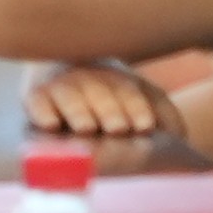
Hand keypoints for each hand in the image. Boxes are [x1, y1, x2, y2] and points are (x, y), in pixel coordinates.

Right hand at [23, 60, 175, 146]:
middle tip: (117, 128)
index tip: (144, 125)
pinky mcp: (35, 96)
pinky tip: (51, 124)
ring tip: (87, 128)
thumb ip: (166, 116)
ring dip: (79, 111)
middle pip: (99, 92)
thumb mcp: (148, 102)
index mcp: (121, 79)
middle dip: (109, 110)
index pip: (129, 91)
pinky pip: (36, 102)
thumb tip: (177, 135)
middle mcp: (90, 77)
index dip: (136, 107)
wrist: (72, 77)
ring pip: (69, 95)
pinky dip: (42, 112)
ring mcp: (61, 85)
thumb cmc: (117, 100)